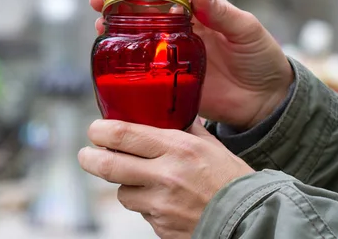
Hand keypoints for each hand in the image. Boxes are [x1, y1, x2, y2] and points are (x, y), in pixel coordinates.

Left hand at [78, 119, 253, 238]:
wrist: (251, 220)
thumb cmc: (232, 179)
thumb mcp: (209, 145)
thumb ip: (182, 128)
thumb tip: (164, 109)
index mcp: (176, 148)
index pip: (123, 135)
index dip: (100, 131)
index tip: (95, 130)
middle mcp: (165, 175)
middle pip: (108, 166)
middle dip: (89, 159)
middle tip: (86, 154)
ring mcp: (161, 205)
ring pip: (122, 193)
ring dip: (125, 185)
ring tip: (142, 180)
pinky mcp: (161, 227)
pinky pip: (141, 212)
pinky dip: (145, 205)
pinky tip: (164, 200)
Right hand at [90, 0, 293, 129]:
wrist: (265, 101)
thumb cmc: (260, 59)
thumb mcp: (246, 30)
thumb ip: (221, 11)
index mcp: (200, 8)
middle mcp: (180, 26)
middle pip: (143, 5)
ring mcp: (172, 50)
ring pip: (137, 32)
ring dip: (115, 25)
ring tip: (101, 25)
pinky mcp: (168, 76)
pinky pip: (142, 65)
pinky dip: (125, 57)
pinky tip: (112, 54)